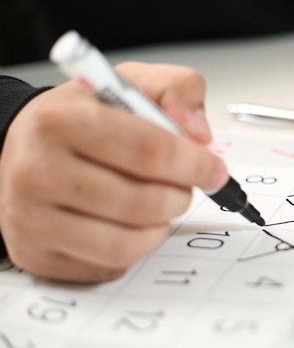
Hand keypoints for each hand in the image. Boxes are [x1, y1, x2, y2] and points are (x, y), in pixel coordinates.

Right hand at [0, 62, 227, 281]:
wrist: (24, 146)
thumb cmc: (82, 117)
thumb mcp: (130, 83)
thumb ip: (177, 89)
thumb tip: (199, 133)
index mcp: (62, 119)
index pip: (148, 151)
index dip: (195, 164)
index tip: (215, 171)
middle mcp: (37, 170)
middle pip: (142, 202)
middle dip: (179, 196)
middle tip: (182, 187)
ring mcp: (31, 217)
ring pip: (127, 243)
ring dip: (161, 227)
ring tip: (160, 206)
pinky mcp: (36, 253)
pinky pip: (110, 265)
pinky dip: (135, 248)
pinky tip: (130, 225)